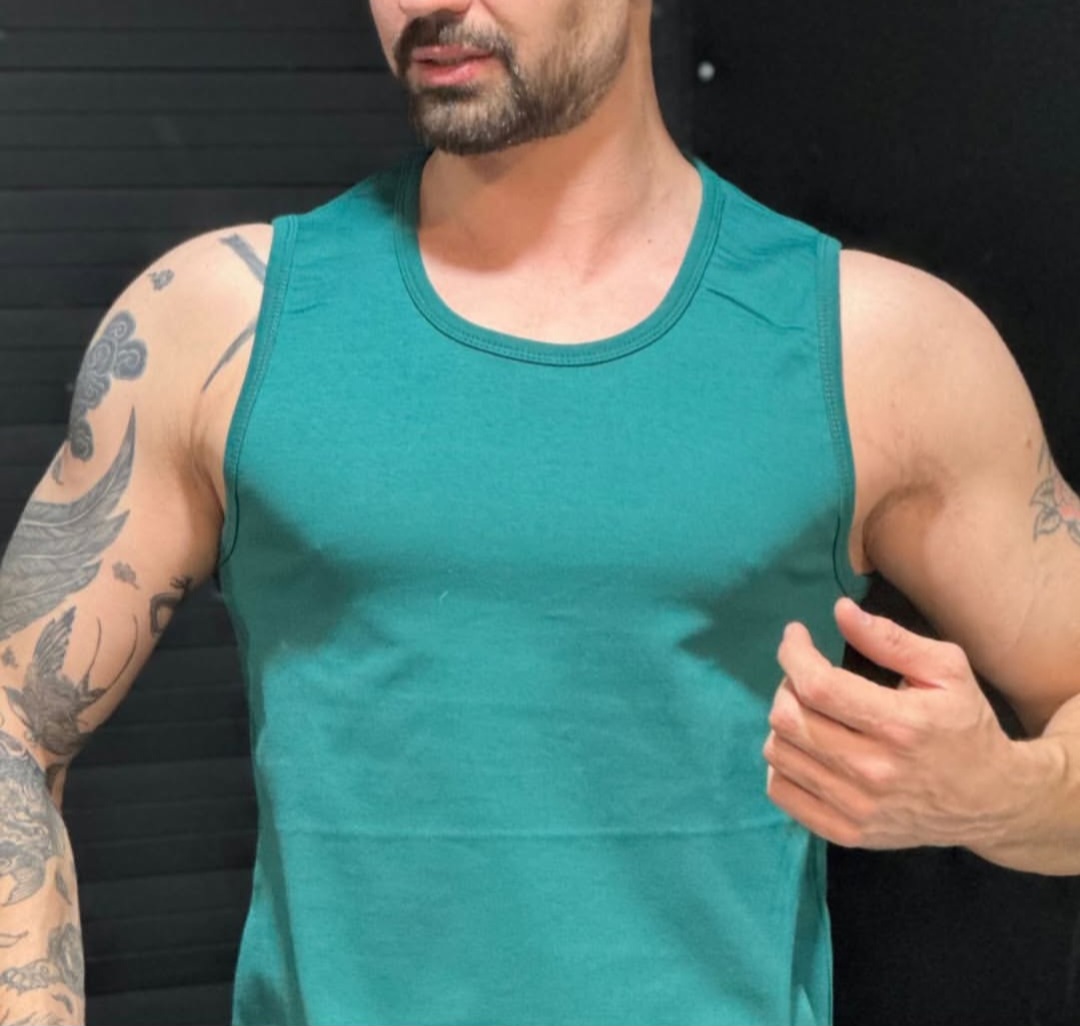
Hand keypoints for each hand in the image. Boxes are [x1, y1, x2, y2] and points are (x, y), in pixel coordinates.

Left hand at [763, 598, 1022, 850]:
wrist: (993, 801)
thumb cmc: (966, 726)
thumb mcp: (947, 670)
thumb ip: (891, 639)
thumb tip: (839, 611)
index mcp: (900, 725)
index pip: (817, 686)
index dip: (794, 653)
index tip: (796, 634)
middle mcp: (874, 771)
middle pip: (788, 719)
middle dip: (786, 684)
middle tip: (804, 675)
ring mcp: (858, 808)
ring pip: (779, 754)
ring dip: (782, 722)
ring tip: (808, 711)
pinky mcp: (847, 834)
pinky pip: (783, 793)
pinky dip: (782, 764)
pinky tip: (805, 748)